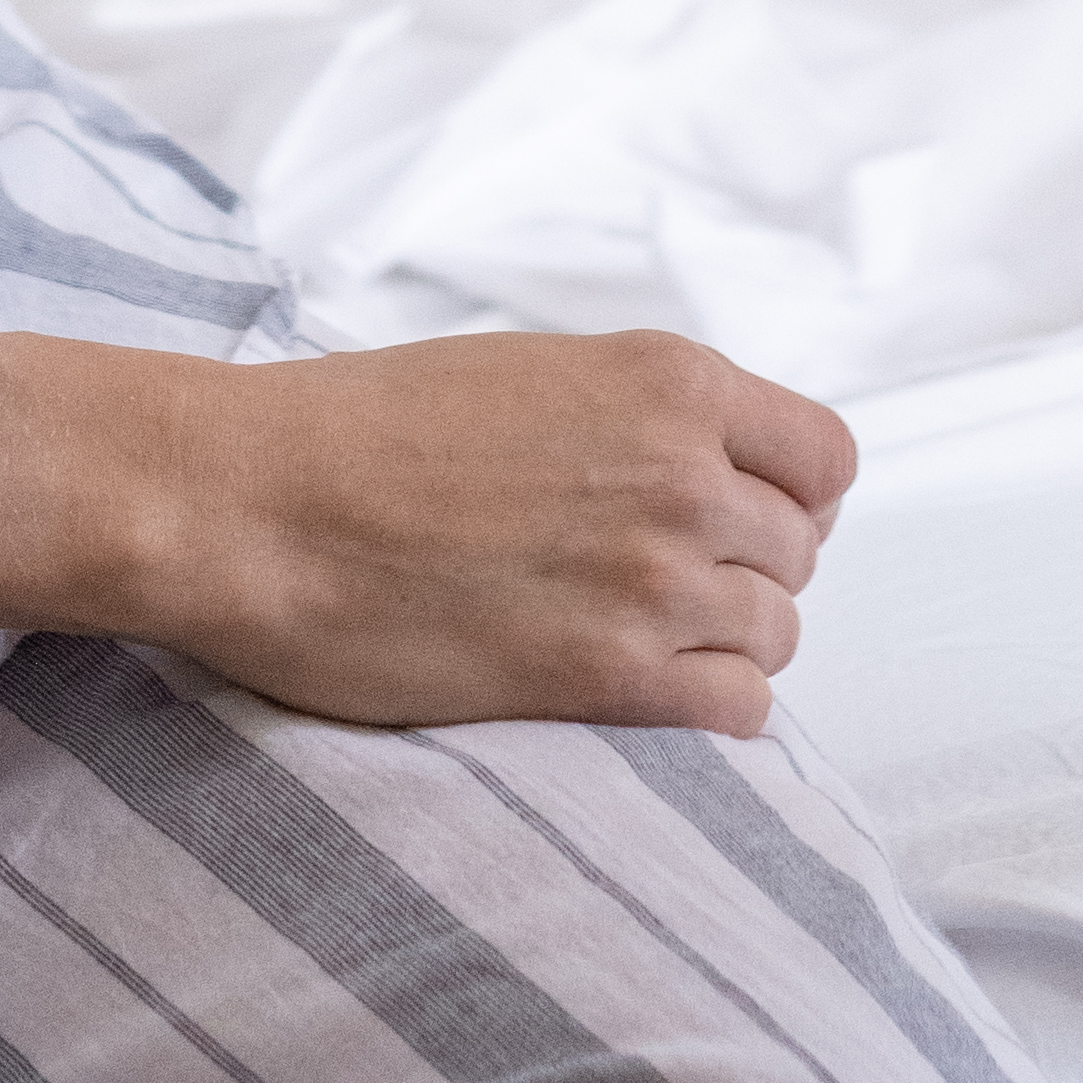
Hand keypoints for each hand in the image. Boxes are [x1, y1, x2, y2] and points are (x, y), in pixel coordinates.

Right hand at [0, 323, 856, 735]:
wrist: (257, 503)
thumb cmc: (363, 433)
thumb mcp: (532, 375)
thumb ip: (636, 418)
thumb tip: (701, 471)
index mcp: (670, 382)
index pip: (825, 460)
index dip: (791, 500)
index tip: (742, 523)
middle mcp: (684, 474)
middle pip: (798, 553)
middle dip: (747, 574)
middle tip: (664, 593)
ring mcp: (654, 576)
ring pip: (775, 632)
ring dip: (724, 644)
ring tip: (639, 645)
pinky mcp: (607, 672)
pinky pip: (739, 706)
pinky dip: (712, 707)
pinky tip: (645, 694)